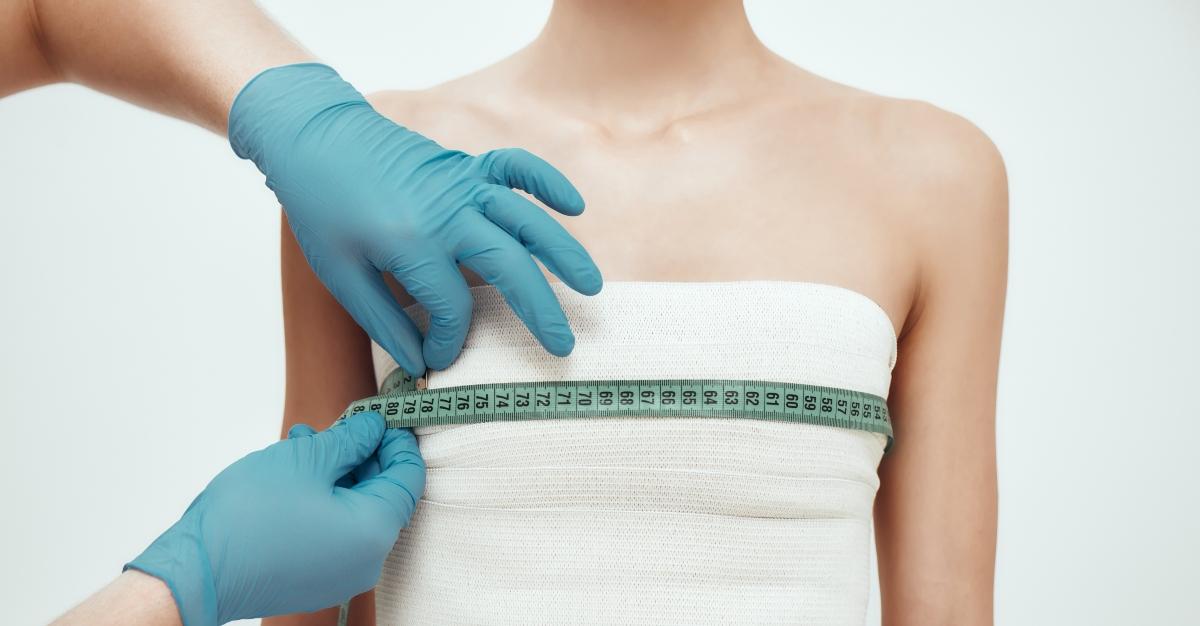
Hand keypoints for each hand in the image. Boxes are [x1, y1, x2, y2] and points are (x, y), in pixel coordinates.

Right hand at [125, 412, 424, 625]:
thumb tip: (374, 428)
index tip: (382, 417)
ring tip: (303, 441)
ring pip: (352, 510)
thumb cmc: (249, 516)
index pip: (408, 477)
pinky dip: (321, 499)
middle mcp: (366, 560)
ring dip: (335, 472)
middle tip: (338, 425)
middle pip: (380, 494)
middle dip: (361, 454)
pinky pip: (332, 531)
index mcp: (374, 531)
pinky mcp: (314, 579)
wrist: (195, 572)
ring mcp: (340, 575)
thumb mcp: (306, 458)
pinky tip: (293, 471)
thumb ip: (351, 440)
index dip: (398, 441)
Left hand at [228, 63, 603, 375]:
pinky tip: (575, 207)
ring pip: (528, 220)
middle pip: (510, 267)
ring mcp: (463, 185)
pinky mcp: (467, 166)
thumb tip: (419, 362)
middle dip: (540, 311)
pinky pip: (518, 168)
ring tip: (591, 287)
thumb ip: (384, 322)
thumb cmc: (321, 207)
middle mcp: (448, 213)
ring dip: (563, 253)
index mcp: (412, 245)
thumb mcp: (340, 275)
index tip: (439, 357)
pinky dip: (548, 184)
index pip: (452, 308)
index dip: (449, 340)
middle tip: (563, 345)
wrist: (313, 138)